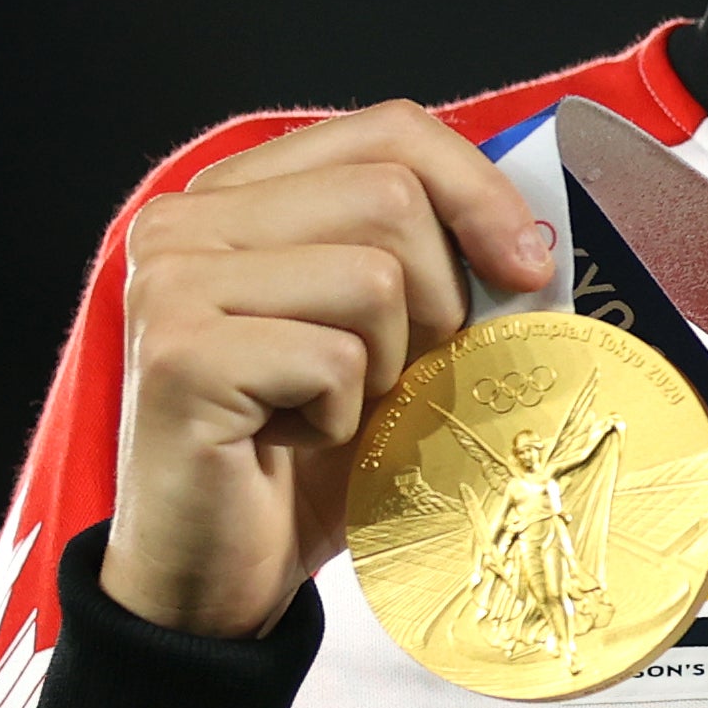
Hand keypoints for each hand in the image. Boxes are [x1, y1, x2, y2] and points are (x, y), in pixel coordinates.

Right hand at [101, 107, 563, 637]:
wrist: (212, 578)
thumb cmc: (299, 458)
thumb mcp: (385, 338)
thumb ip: (432, 262)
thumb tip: (535, 239)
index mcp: (236, 193)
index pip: (389, 129)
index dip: (476, 190)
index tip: (524, 265)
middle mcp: (187, 219)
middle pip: (392, 194)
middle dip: (435, 298)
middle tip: (396, 374)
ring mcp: (172, 281)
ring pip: (374, 274)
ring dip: (385, 366)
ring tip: (330, 409)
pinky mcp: (180, 355)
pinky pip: (335, 358)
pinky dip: (342, 418)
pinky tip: (290, 443)